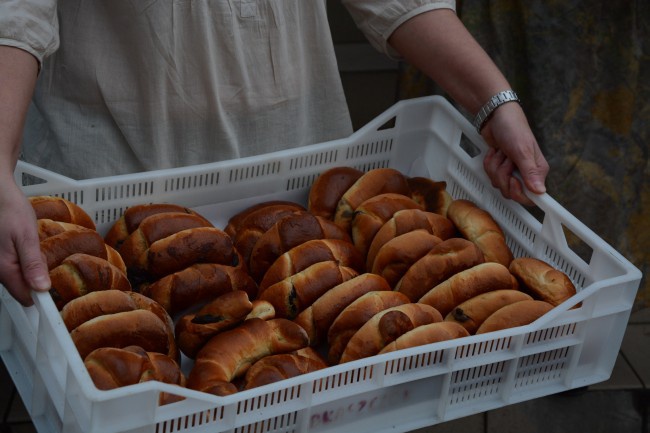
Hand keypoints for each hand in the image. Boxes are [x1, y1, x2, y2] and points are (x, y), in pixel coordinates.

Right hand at [0, 181, 49, 305]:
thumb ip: (33, 264)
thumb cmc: (11, 211)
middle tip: (42, 257)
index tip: (55, 291)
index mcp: (4, 268)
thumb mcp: (27, 237)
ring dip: (31, 268)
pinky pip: (16, 267)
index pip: (24, 297)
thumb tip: (41, 288)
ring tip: (32, 247)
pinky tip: (26, 246)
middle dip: (37, 278)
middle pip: (22, 288)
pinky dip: (25, 261)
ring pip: (19, 277)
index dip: (42, 297)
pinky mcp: (1, 257)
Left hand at [480, 102, 548, 205]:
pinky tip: (495, 152)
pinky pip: (491, 175)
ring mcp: (512, 171)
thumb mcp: (522, 150)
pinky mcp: (500, 168)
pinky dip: (489, 162)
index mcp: (538, 171)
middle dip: (502, 175)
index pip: (532, 197)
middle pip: (511, 191)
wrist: (495, 116)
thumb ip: (530, 173)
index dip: (519, 192)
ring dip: (495, 166)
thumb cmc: (513, 128)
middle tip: (506, 160)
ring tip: (501, 152)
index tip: (512, 180)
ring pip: (498, 183)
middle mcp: (526, 173)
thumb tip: (540, 192)